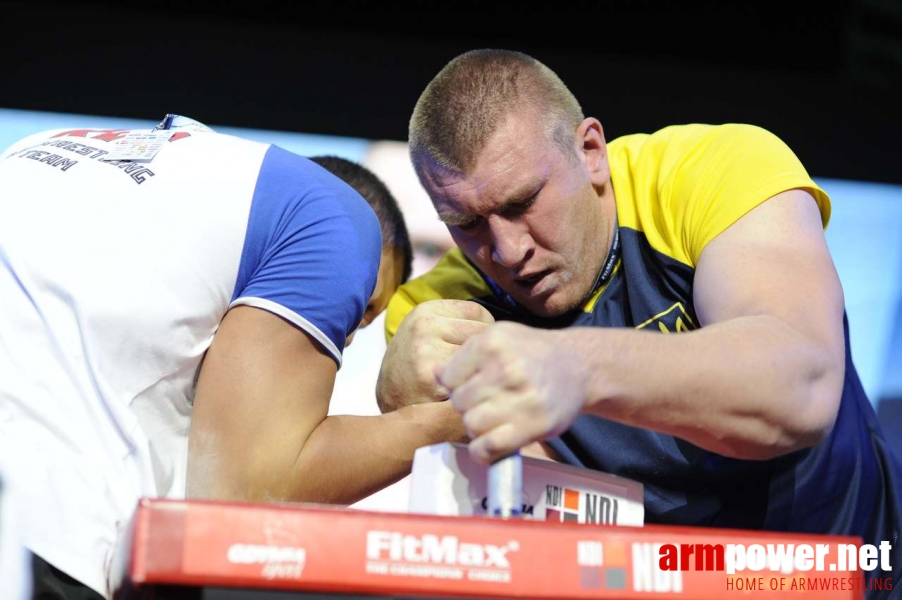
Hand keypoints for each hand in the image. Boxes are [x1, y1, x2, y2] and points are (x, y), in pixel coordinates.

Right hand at [376, 300, 494, 412]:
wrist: (390, 399)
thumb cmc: (417, 364)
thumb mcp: (428, 331)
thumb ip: (457, 323)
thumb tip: (501, 328)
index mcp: (426, 311)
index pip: (478, 312)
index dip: (482, 332)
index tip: (473, 348)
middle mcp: (424, 327)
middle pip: (482, 334)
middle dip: (483, 352)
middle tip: (473, 367)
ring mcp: (427, 352)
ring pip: (480, 357)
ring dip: (480, 370)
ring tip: (467, 379)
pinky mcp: (433, 380)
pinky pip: (472, 379)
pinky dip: (474, 388)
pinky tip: (462, 393)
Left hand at [438, 322, 587, 462]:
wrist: (580, 366)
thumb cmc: (533, 353)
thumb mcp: (500, 337)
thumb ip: (466, 354)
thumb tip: (435, 375)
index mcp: (492, 342)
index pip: (447, 378)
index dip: (457, 386)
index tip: (473, 386)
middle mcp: (506, 368)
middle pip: (459, 403)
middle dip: (469, 406)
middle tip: (488, 403)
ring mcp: (521, 398)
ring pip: (471, 425)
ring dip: (479, 428)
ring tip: (495, 419)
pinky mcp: (533, 425)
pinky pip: (489, 447)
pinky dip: (484, 451)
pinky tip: (492, 443)